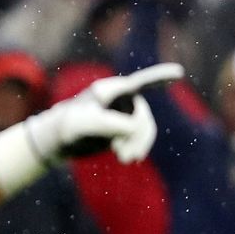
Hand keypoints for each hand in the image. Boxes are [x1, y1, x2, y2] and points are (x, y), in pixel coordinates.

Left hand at [25, 63, 181, 163]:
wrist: (56, 141)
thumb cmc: (66, 127)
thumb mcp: (82, 125)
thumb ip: (109, 124)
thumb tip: (133, 129)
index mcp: (110, 90)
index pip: (139, 83)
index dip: (160, 78)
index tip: (178, 73)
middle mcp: (120, 98)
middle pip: (142, 116)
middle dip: (138, 137)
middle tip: (126, 159)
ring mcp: (122, 113)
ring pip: (143, 128)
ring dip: (139, 145)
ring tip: (126, 160)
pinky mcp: (121, 128)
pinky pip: (139, 137)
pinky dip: (136, 148)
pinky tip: (128, 159)